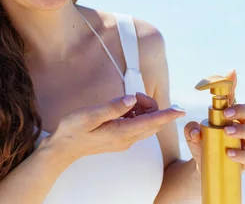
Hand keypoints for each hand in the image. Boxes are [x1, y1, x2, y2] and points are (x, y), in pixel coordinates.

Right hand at [45, 92, 185, 164]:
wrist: (64, 148)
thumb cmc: (74, 130)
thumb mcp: (91, 115)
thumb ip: (114, 107)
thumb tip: (132, 99)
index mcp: (122, 132)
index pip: (152, 122)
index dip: (168, 114)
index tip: (180, 109)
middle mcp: (127, 139)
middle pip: (152, 122)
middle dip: (150, 106)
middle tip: (132, 96)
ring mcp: (125, 141)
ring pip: (146, 124)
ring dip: (142, 110)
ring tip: (124, 101)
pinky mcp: (120, 139)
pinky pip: (137, 126)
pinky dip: (135, 115)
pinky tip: (121, 109)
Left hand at [184, 69, 244, 172]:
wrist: (203, 167)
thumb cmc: (201, 145)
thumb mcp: (192, 135)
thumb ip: (190, 129)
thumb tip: (196, 131)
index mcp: (228, 116)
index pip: (232, 98)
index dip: (233, 84)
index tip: (231, 73)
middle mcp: (240, 126)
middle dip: (240, 110)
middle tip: (226, 114)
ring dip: (240, 130)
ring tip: (226, 132)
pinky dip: (240, 154)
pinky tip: (230, 153)